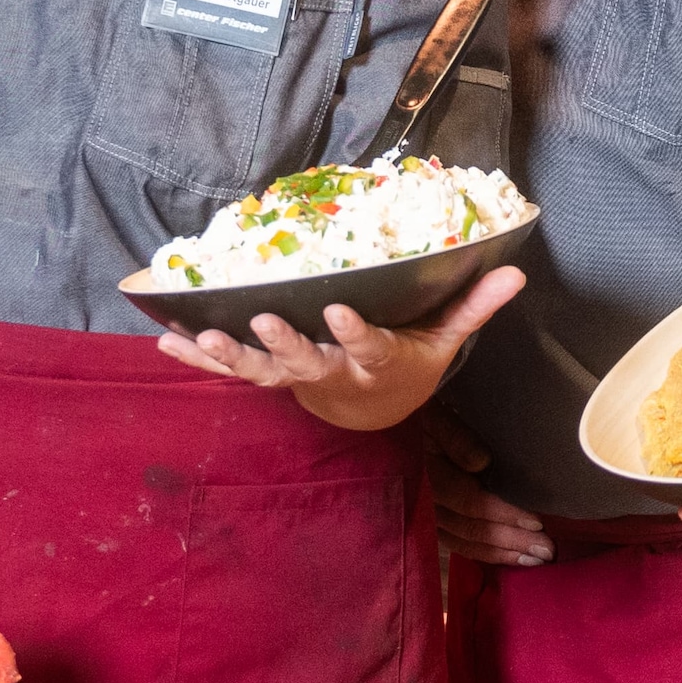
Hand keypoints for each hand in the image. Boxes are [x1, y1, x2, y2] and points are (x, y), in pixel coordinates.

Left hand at [161, 266, 524, 433]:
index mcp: (377, 366)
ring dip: (230, 355)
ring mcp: (296, 378)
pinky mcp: (269, 376)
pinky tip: (167, 338)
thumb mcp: (443, 343)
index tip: (340, 310)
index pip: (369, 349)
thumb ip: (472, 308)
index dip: (354, 333)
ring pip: (261, 372)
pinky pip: (230, 371)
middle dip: (283, 344)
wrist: (369, 410)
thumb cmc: (407, 366)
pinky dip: (199, 356)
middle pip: (306, 365)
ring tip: (205, 335)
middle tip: (262, 319)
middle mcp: (332, 376)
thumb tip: (514, 272)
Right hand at [426, 425, 555, 569]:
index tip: (536, 521)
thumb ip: (456, 436)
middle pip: (469, 527)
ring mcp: (426, 514)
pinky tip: (510, 559)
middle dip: (510, 540)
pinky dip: (484, 553)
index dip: (503, 513)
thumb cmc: (421, 414)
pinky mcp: (431, 521)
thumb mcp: (436, 414)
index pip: (468, 500)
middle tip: (546, 550)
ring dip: (501, 553)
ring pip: (464, 541)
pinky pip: (457, 544)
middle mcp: (423, 500)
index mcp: (426, 471)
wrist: (399, 423)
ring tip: (534, 560)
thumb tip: (481, 462)